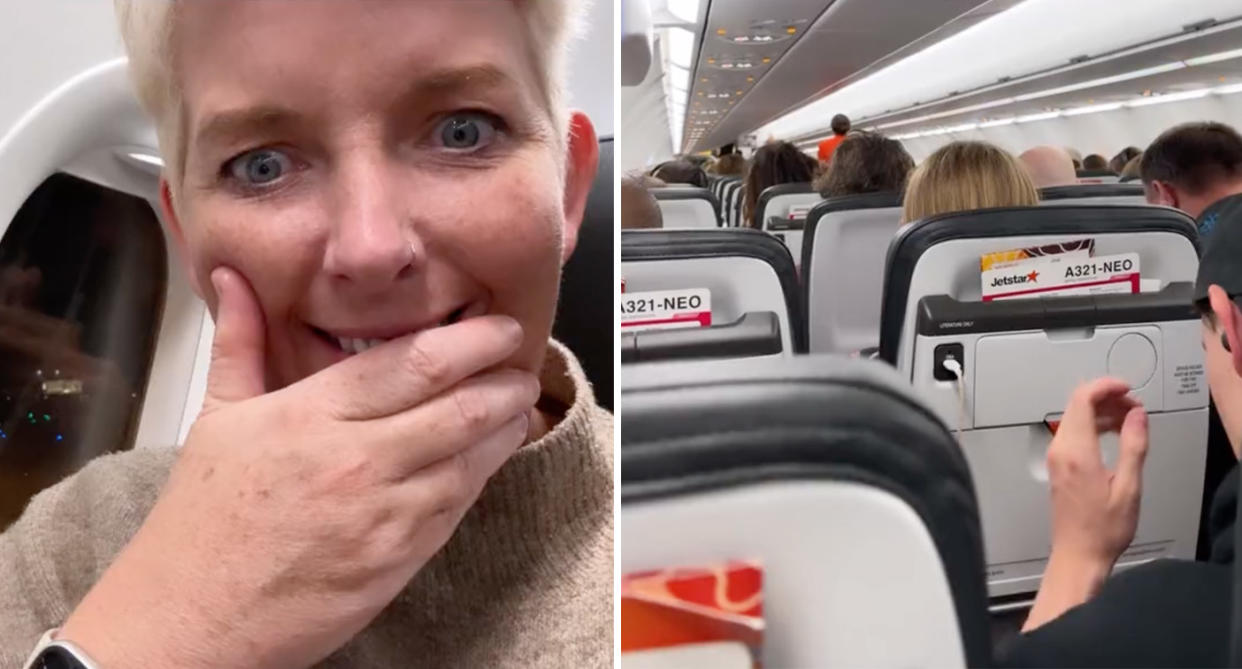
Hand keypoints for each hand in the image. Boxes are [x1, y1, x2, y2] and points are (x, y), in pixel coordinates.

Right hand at [60, 267, 538, 668]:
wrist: (196, 618)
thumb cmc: (204, 521)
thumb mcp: (216, 418)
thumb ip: (240, 342)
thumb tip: (233, 278)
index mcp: (312, 415)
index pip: (415, 362)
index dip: (471, 341)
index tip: (497, 326)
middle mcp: (356, 459)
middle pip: (458, 404)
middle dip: (504, 378)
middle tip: (521, 361)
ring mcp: (384, 512)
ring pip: (471, 456)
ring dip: (506, 425)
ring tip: (520, 403)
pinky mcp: (400, 558)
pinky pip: (458, 505)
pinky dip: (482, 473)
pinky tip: (490, 454)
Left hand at [1046, 377, 1148, 566]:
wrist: (1079, 554)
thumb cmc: (1102, 529)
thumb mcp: (1129, 487)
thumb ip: (1133, 446)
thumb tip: (1137, 416)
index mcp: (1077, 452)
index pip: (1082, 399)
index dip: (1105, 386)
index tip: (1127, 388)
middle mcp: (1060, 451)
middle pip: (1078, 405)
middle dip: (1107, 397)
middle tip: (1134, 406)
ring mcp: (1056, 457)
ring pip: (1075, 417)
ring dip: (1102, 411)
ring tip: (1130, 419)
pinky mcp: (1058, 465)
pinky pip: (1073, 433)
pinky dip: (1094, 425)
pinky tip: (1114, 433)